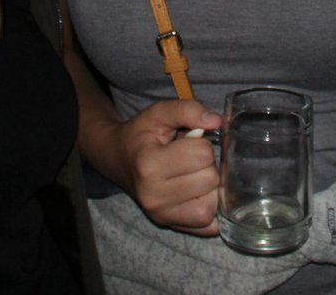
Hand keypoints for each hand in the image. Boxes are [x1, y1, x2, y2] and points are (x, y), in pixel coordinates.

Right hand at [112, 100, 224, 233]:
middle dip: (207, 165)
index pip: (202, 154)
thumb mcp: (159, 113)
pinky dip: (208, 209)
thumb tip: (217, 121)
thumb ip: (187, 109)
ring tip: (194, 175)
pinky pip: (207, 226)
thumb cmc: (141, 135)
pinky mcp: (170, 226)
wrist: (118, 159)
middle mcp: (153, 196)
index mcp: (149, 165)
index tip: (187, 142)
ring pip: (211, 206)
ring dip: (210, 189)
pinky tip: (197, 194)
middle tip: (190, 160)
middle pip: (210, 180)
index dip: (201, 143)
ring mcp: (161, 215)